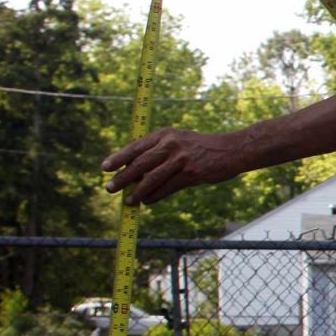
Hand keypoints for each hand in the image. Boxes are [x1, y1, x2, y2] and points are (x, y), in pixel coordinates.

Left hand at [103, 127, 244, 205]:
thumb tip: (135, 171)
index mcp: (165, 134)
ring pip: (152, 178)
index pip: (136, 146)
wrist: (231, 150)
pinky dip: (155, 195)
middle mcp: (171, 145)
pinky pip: (168, 187)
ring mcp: (181, 159)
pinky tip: (147, 201)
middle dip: (123, 177)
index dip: (119, 158)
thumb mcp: (180, 141)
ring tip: (128, 200)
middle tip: (110, 188)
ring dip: (137, 191)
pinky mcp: (191, 174)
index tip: (105, 167)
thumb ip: (159, 152)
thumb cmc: (202, 148)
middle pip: (140, 163)